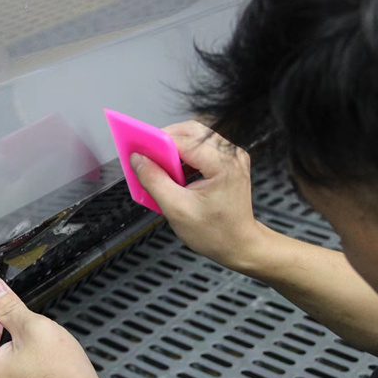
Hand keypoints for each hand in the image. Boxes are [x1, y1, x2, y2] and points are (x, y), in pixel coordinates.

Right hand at [130, 120, 269, 270]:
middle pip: (191, 131)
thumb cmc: (215, 233)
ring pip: (195, 137)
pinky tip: (173, 172)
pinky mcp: (227, 162)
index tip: (138, 148)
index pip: (184, 140)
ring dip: (173, 148)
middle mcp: (231, 155)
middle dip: (165, 140)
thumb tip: (137, 160)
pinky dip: (183, 155)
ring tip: (159, 166)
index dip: (158, 142)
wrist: (239, 245)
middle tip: (146, 155)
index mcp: (223, 164)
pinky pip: (201, 148)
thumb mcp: (176, 209)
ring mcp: (231, 157)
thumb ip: (154, 181)